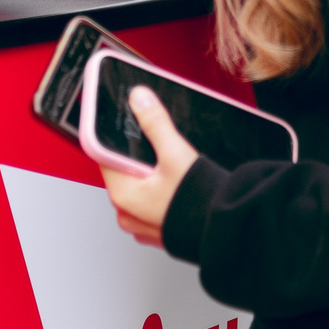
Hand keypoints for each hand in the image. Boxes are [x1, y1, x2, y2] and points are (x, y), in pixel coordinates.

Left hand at [100, 87, 199, 246]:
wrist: (224, 229)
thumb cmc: (198, 202)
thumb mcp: (175, 154)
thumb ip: (155, 123)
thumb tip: (140, 99)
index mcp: (122, 195)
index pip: (104, 155)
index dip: (114, 136)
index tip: (123, 124)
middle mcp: (127, 212)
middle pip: (122, 170)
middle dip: (137, 156)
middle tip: (159, 150)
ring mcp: (141, 224)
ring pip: (137, 187)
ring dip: (150, 175)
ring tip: (171, 171)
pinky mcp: (156, 229)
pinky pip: (149, 204)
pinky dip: (159, 193)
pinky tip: (176, 187)